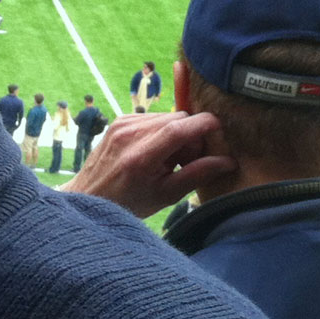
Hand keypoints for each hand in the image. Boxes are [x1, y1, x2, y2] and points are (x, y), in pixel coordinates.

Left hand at [63, 111, 235, 218]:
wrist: (90, 198)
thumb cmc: (129, 202)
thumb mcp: (167, 194)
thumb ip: (198, 174)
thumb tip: (229, 161)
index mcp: (141, 155)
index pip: (180, 127)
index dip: (206, 125)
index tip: (220, 132)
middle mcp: (129, 133)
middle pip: (179, 119)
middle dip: (192, 136)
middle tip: (186, 161)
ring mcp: (121, 124)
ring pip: (168, 116)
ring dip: (177, 134)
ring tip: (168, 160)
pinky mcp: (119, 120)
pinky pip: (153, 118)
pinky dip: (161, 131)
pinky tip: (155, 152)